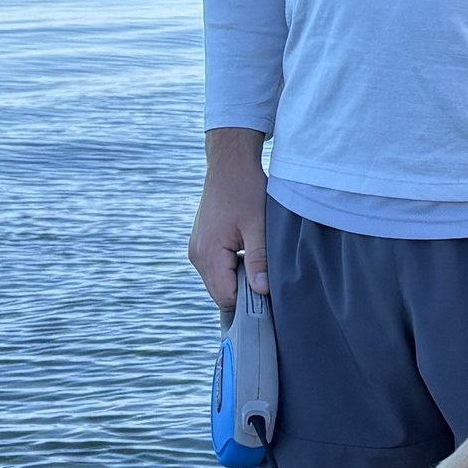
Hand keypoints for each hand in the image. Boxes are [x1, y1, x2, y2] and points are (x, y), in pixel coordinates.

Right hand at [188, 127, 268, 316]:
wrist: (229, 164)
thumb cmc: (245, 189)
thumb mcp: (258, 225)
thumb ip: (259, 259)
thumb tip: (262, 290)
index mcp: (209, 253)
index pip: (226, 297)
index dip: (248, 303)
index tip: (270, 298)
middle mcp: (197, 255)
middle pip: (220, 293)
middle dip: (244, 293)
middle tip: (268, 282)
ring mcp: (197, 249)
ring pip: (218, 282)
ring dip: (238, 280)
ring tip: (259, 265)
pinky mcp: (201, 244)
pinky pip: (216, 269)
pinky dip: (232, 269)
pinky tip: (248, 255)